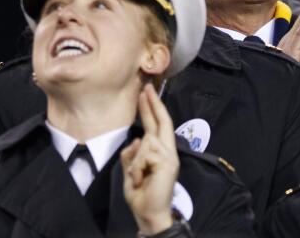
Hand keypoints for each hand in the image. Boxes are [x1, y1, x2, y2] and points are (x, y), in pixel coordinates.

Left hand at [122, 84, 178, 234]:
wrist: (148, 212)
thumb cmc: (141, 192)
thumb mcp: (131, 168)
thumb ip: (133, 153)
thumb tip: (137, 140)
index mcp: (161, 152)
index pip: (157, 126)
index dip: (152, 109)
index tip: (146, 93)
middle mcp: (168, 152)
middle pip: (161, 122)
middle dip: (152, 104)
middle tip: (145, 88)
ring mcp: (169, 157)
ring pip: (145, 141)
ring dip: (135, 162)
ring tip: (138, 178)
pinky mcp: (166, 163)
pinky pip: (144, 154)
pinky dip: (136, 168)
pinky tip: (141, 179)